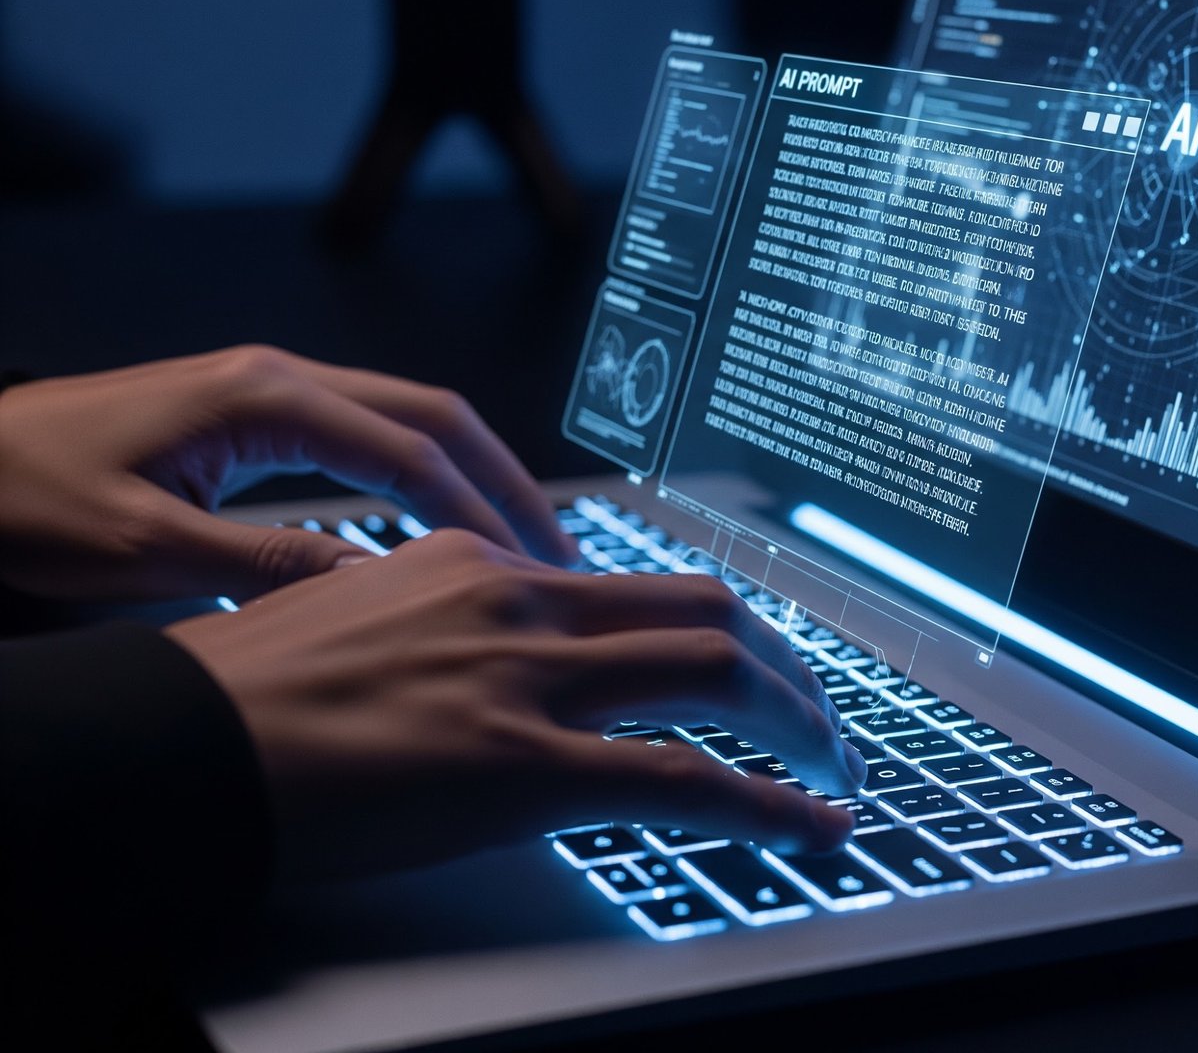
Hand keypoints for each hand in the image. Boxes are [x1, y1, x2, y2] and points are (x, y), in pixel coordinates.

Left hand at [0, 345, 576, 600]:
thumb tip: (379, 592)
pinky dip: (425, 473)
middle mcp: (280, 377)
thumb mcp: (146, 549)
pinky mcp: (258, 412)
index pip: (409, 454)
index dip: (479, 515)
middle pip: (433, 416)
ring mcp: (272, 388)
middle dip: (505, 480)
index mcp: (263, 399)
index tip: (526, 571)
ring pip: (409, 418)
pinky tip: (444, 518)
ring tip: (521, 537)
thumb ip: (270, 567)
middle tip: (557, 548)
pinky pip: (370, 433)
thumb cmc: (29, 497)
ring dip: (473, 473)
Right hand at [165, 530, 867, 879]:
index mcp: (480, 562)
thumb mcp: (365, 618)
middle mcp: (520, 601)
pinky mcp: (520, 765)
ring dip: (796, 720)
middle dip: (783, 663)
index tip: (745, 658)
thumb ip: (453, 627)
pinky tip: (805, 824)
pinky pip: (680, 778)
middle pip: (704, 610)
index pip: (635, 582)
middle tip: (816, 711)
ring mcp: (526, 679)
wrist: (175, 741)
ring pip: (716, 673)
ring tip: (833, 763)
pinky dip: (764, 802)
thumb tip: (510, 660)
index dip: (710, 626)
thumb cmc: (248, 692)